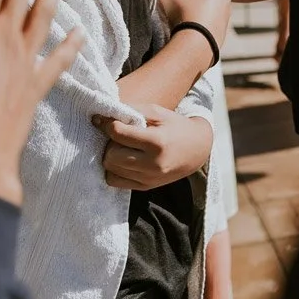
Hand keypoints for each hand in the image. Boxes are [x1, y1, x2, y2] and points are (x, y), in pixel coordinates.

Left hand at [92, 104, 213, 190]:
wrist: (198, 149)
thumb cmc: (175, 126)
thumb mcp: (157, 112)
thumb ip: (131, 111)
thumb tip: (101, 116)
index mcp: (156, 142)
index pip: (118, 133)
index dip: (107, 124)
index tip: (105, 120)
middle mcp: (153, 164)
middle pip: (111, 154)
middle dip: (109, 142)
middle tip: (117, 135)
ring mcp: (149, 178)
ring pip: (110, 169)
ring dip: (110, 155)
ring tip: (121, 147)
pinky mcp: (145, 187)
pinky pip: (114, 181)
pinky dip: (113, 169)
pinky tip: (123, 159)